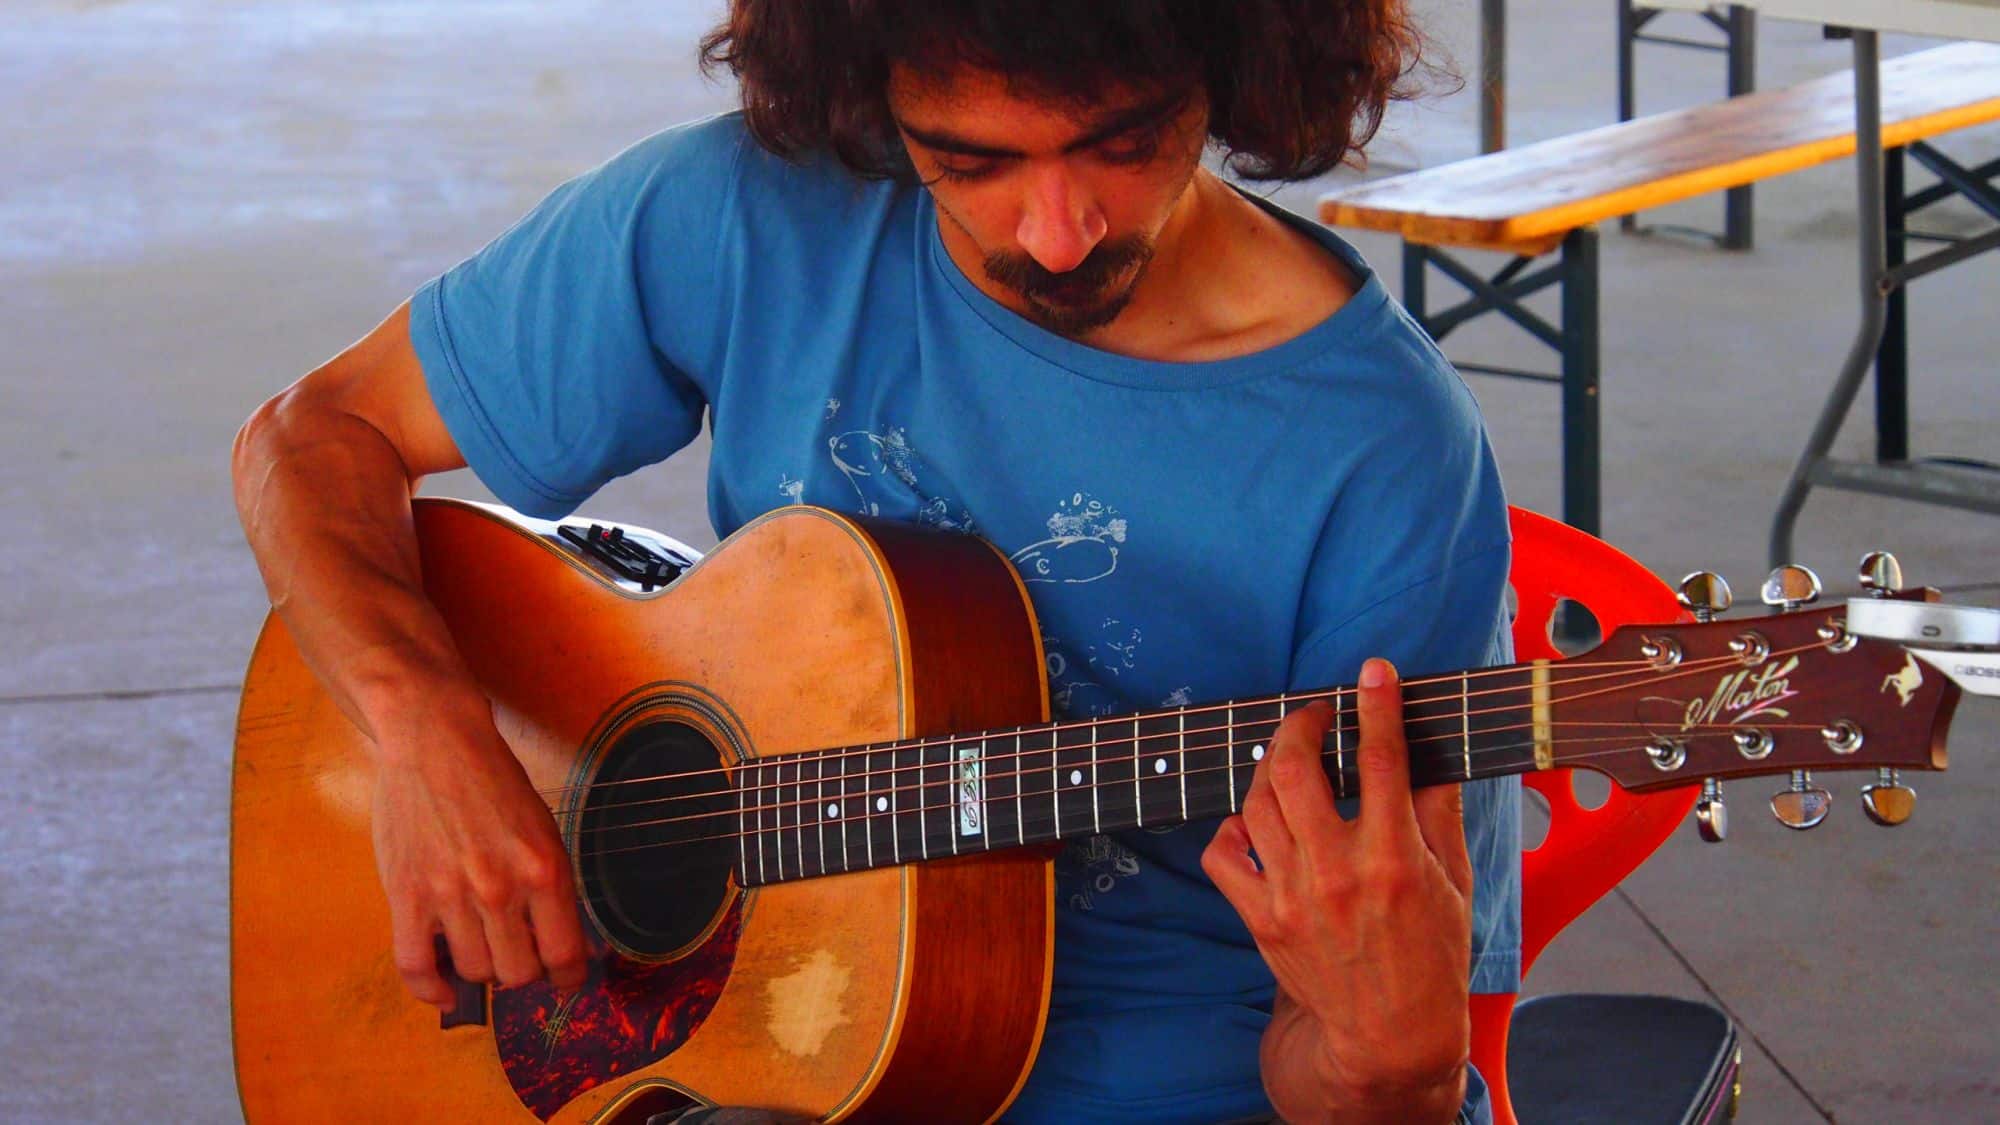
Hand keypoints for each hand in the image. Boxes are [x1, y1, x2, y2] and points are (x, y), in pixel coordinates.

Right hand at [369, 708, 589, 1008]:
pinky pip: (416, 968)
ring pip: (474, 972)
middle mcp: (500, 889)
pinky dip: (432, 991)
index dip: (566, 978)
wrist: (435, 743)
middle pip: (518, 973)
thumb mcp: (542, 830)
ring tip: (482, 949)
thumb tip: (559, 944)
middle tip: (518, 955)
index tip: (564, 980)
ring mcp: (450, 896)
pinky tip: (446, 991)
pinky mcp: (406, 896)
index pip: (564, 956)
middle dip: (523, 972)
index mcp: (544, 870)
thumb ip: (550, 886)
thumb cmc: (493, 782)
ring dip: (482, 971)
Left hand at [1201, 658, 1473, 1123]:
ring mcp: (1292, 896)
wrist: (1388, 1036)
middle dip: (1299, 725)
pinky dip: (1232, 828)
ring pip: (1257, 802)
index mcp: (1394, 858)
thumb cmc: (1429, 957)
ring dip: (1268, 769)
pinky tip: (1254, 822)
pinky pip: (1224, 855)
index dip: (1376, 706)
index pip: (1384, 760)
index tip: (1372, 674)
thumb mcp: (1453, 881)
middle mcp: (1337, 872)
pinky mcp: (1262, 918)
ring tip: (1288, 764)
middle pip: (1295, 769)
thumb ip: (1437, 812)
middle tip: (1313, 717)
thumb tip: (1428, 750)